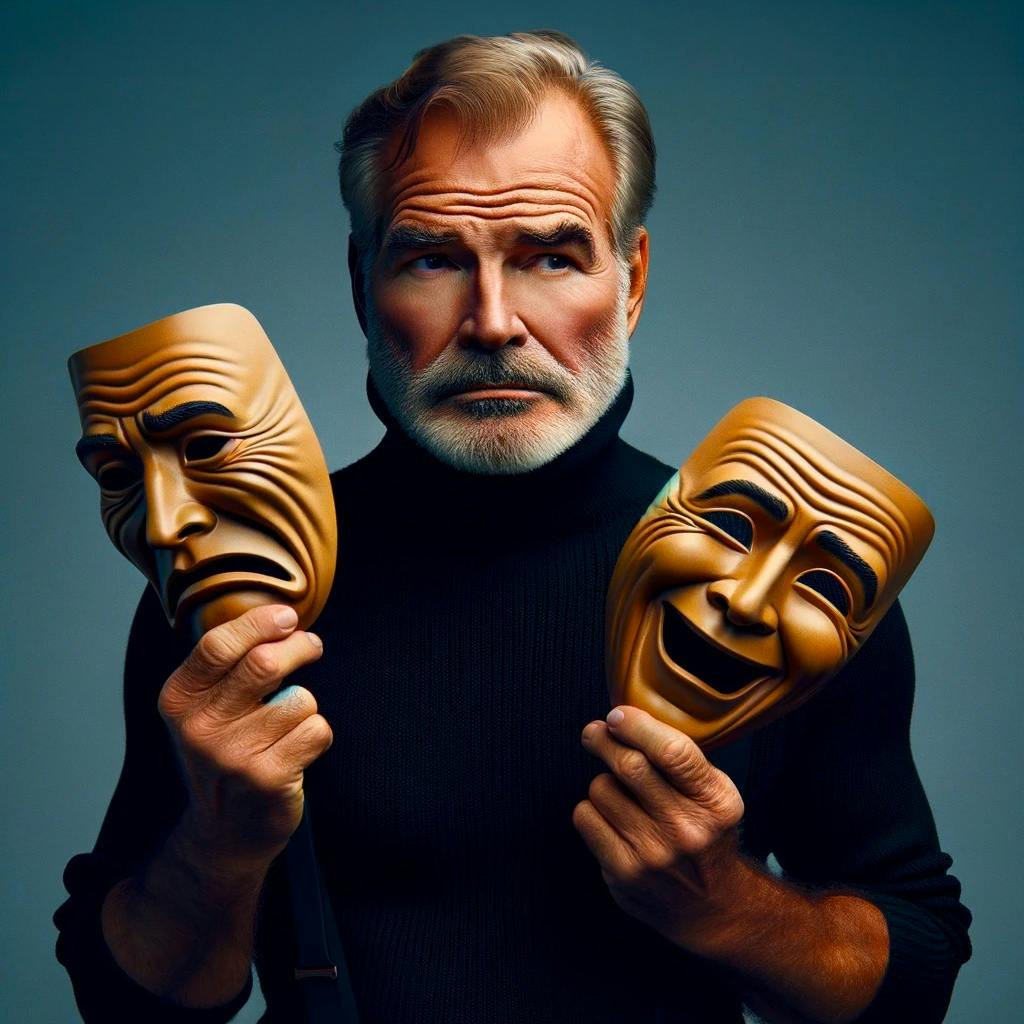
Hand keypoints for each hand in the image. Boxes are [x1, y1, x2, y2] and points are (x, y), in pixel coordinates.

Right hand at [157, 604, 331, 873]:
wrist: (224, 831)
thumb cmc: (226, 751)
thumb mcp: (207, 707)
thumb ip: (231, 664)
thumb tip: (281, 617)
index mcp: (179, 700)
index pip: (218, 645)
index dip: (259, 623)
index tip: (287, 616)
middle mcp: (200, 728)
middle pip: (265, 664)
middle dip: (300, 647)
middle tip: (311, 646)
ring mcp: (233, 757)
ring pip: (301, 699)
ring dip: (306, 706)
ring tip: (287, 726)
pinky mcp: (267, 779)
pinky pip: (317, 730)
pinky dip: (316, 735)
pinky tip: (295, 752)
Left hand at [572, 705, 745, 952]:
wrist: (713, 906)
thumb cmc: (705, 834)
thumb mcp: (714, 794)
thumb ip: (680, 759)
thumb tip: (624, 717)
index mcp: (715, 801)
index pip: (673, 751)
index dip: (637, 725)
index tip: (618, 715)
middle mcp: (687, 828)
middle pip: (630, 765)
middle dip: (604, 740)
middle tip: (595, 733)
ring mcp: (654, 853)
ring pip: (601, 788)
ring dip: (603, 782)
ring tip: (620, 795)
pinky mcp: (624, 873)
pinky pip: (586, 816)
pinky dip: (592, 809)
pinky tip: (610, 818)